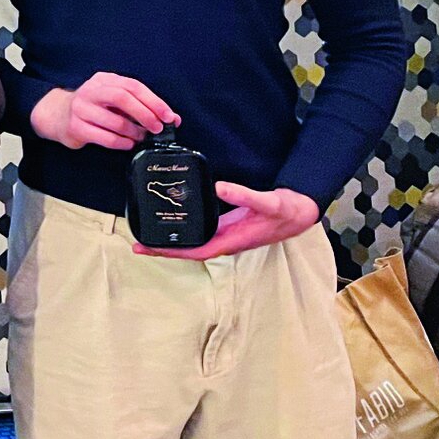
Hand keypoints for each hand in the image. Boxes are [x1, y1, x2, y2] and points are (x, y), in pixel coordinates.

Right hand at [29, 73, 177, 150]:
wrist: (58, 116)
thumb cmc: (94, 109)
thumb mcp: (114, 102)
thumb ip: (141, 107)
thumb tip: (173, 118)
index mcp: (104, 80)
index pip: (132, 86)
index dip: (153, 101)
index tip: (168, 115)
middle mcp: (91, 90)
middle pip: (122, 97)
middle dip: (145, 114)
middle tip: (157, 127)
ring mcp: (81, 108)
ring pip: (115, 121)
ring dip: (134, 132)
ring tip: (140, 137)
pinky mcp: (76, 127)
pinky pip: (105, 137)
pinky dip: (121, 143)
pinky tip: (127, 143)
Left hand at [135, 183, 321, 260]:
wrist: (300, 213)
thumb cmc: (286, 211)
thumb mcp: (267, 202)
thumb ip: (244, 195)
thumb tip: (219, 187)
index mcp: (231, 240)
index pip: (195, 251)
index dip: (170, 252)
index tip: (147, 249)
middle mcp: (226, 240)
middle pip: (189, 249)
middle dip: (164, 249)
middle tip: (137, 243)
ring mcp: (227, 234)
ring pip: (195, 242)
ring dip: (173, 241)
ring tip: (149, 235)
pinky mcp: (229, 225)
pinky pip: (202, 231)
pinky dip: (187, 229)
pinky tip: (176, 222)